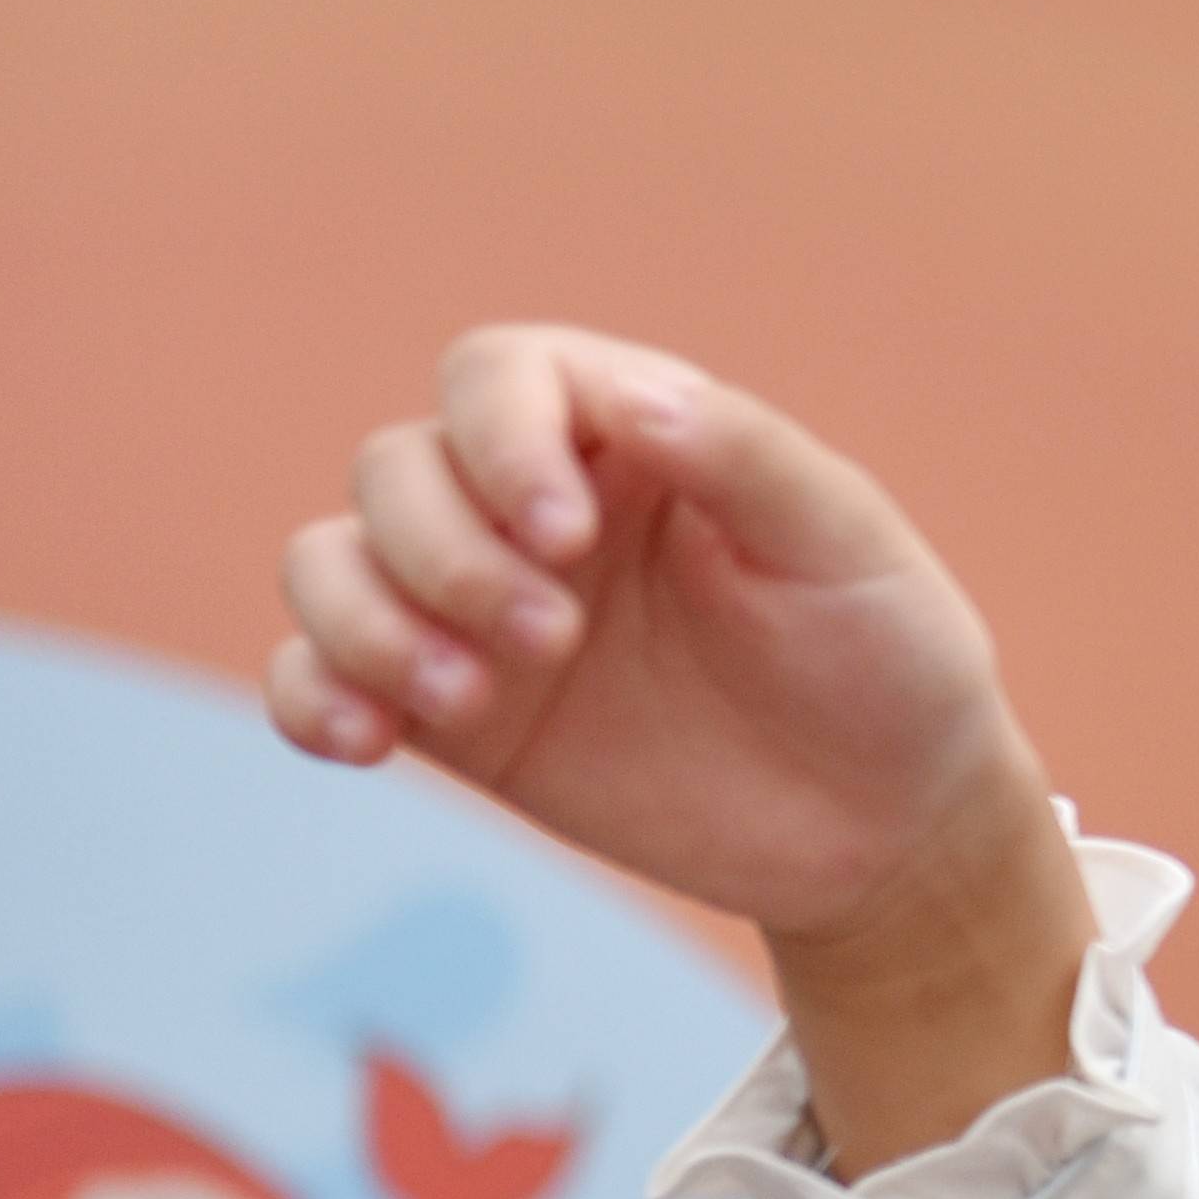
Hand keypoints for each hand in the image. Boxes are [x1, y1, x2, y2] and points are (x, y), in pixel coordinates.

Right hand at [272, 326, 1092, 1163]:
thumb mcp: (848, 546)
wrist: (889, 826)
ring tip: (473, 698)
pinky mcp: (453, 717)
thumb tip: (631, 395)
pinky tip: (368, 742)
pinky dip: (309, 695)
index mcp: (636, 438)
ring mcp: (483, 609)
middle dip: (446, 549)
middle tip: (555, 638)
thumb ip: (743, 456)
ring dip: (368, 620)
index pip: (499, 373)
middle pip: (398, 466)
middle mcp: (540, 507)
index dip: (499, 437)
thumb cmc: (889, 657)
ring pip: (332, 558)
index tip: (565, 534)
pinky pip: (316, 674)